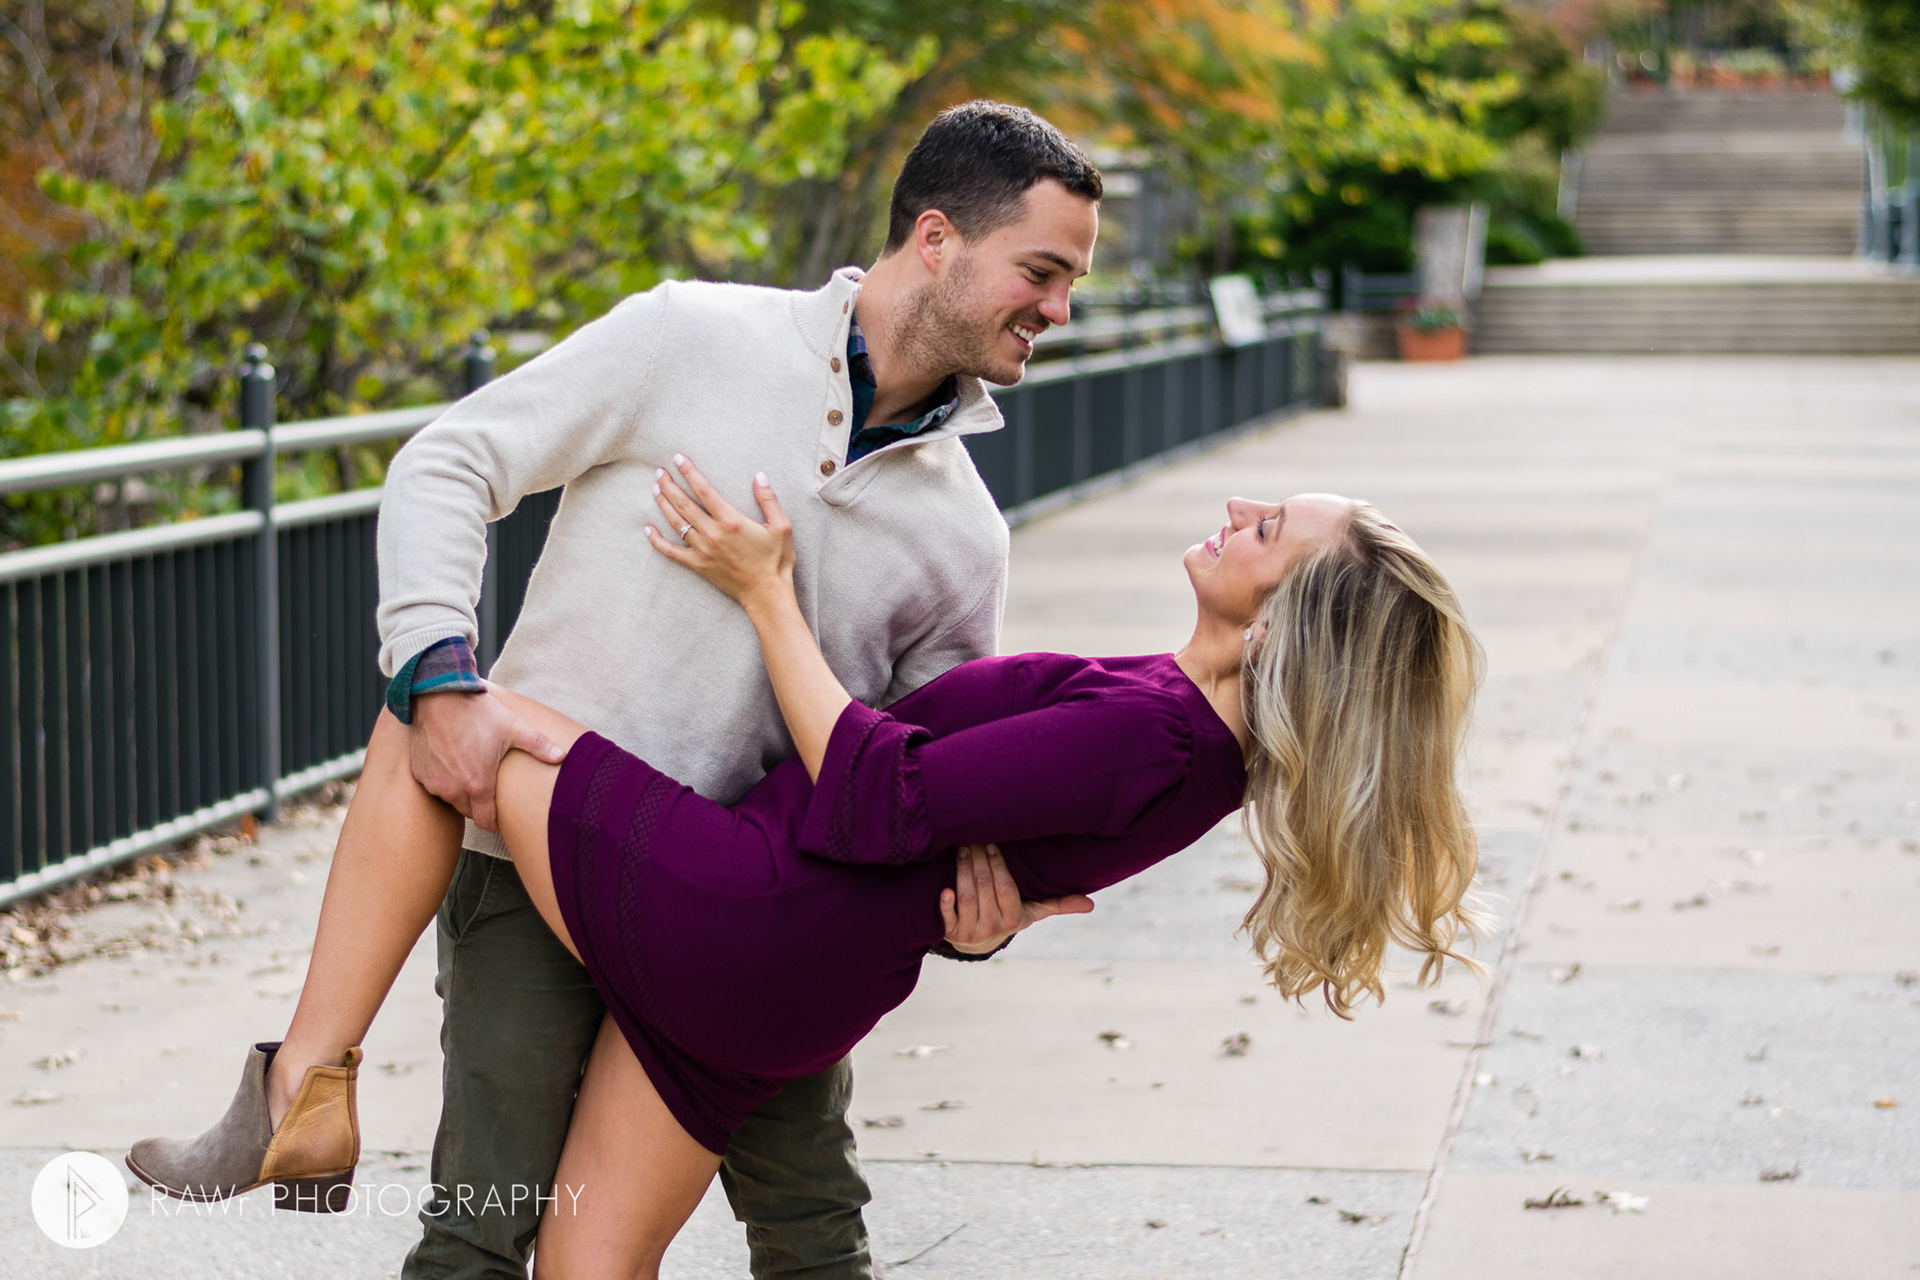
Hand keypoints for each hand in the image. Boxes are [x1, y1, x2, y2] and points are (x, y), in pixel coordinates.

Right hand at [408, 687, 566, 831]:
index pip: (487, 822)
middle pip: (470, 811)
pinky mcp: (419, 773)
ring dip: (461, 792)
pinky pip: (435, 786)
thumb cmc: (476, 712)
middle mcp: (453, 789)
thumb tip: (563, 756)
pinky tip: (453, 763)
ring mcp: (434, 782)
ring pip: (452, 799)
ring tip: (472, 772)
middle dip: (480, 805)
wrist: (437, 696)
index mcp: (478, 785)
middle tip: (489, 788)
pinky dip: (444, 780)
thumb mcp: (513, 728)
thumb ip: (539, 745)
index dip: (496, 822)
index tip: (502, 817)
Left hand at [647, 454, 793, 606]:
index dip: (689, 472)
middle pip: (684, 504)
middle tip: (659, 471)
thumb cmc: (776, 560)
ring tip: (655, 489)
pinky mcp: (698, 565)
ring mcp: (703, 550)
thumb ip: (768, 500)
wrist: (766, 593)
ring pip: (676, 523)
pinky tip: (647, 530)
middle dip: (669, 485)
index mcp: (731, 521)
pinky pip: (672, 552)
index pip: (704, 490)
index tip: (678, 458)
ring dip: (663, 504)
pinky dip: (657, 541)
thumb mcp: (781, 526)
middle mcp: (713, 533)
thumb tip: (759, 476)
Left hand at [940, 844, 1093, 954]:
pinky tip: (944, 887)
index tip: (993, 845)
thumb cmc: (1009, 916)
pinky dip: (945, 904)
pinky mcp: (950, 933)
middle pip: (984, 888)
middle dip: (979, 860)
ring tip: (962, 849)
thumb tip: (1091, 904)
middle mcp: (992, 927)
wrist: (978, 941)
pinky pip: (946, 919)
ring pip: (966, 897)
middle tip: (973, 837)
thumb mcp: (1033, 911)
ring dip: (962, 871)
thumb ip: (1058, 904)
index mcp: (1013, 919)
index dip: (999, 867)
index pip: (1006, 889)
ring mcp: (970, 932)